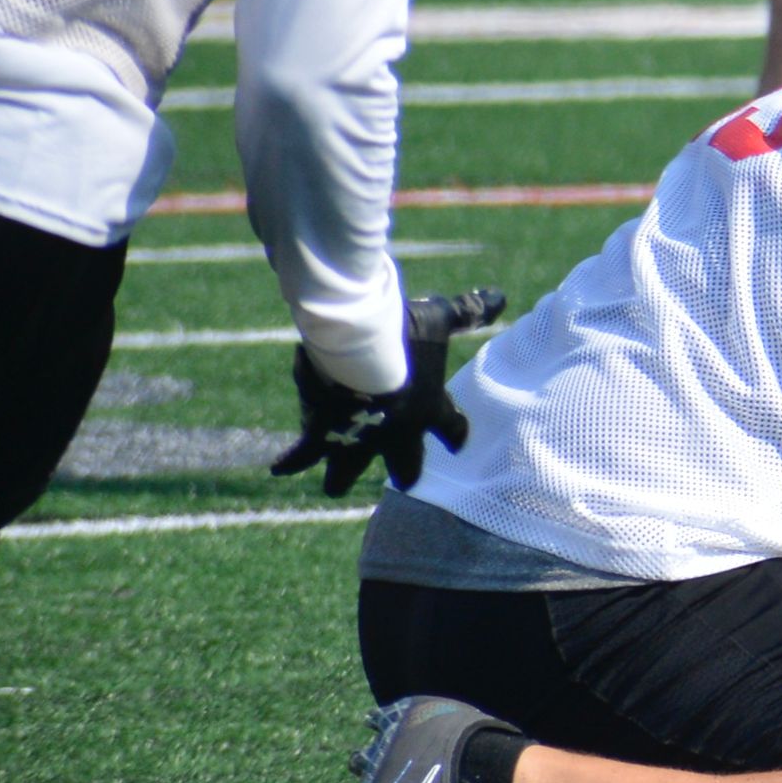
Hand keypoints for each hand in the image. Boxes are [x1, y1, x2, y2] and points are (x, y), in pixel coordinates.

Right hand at [271, 287, 505, 496]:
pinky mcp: (321, 437)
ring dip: (339, 478)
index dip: (455, 435)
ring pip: (345, 475)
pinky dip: (290, 460)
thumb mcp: (439, 317)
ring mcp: (355, 442)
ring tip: (334, 486)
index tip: (458, 444)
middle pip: (405, 467)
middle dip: (404, 471)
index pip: (452, 429)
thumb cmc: (405, 333)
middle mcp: (394, 436)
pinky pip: (302, 455)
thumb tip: (501, 297)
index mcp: (428, 410)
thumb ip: (469, 310)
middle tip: (405, 478)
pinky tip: (280, 469)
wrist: (360, 351)